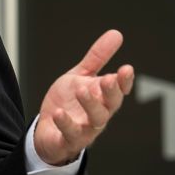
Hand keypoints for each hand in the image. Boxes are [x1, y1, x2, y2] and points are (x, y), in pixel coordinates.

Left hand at [33, 29, 134, 165]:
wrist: (48, 131)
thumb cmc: (68, 103)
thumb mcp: (81, 76)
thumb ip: (97, 58)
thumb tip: (116, 34)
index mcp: (102, 98)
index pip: (119, 90)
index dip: (124, 81)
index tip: (126, 69)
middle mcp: (98, 115)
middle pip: (111, 105)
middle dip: (111, 92)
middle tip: (108, 79)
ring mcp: (85, 129)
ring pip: (95, 120)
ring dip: (91, 105)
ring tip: (81, 91)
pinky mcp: (68, 140)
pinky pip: (70, 134)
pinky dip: (66, 124)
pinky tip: (59, 113)